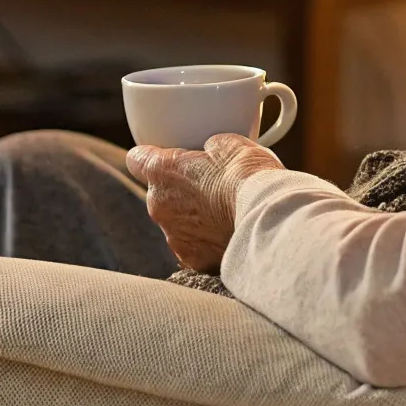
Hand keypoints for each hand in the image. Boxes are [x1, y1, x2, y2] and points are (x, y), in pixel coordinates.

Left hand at [125, 133, 285, 272]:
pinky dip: (209, 242)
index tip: (165, 156)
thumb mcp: (229, 143)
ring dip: (196, 218)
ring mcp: (175, 238)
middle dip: (181, 191)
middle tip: (213, 186)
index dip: (150, 156)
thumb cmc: (248, 177)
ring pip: (178, 223)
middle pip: (160, 195)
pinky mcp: (194, 261)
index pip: (137, 160)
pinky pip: (196, 247)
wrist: (268, 220)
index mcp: (162, 173)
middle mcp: (159, 207)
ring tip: (227, 212)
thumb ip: (207, 148)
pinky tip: (230, 234)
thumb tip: (209, 153)